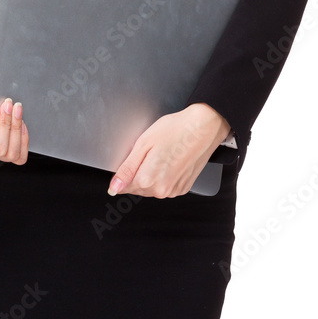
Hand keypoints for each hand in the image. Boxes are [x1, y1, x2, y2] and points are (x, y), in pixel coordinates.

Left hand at [107, 103, 229, 197]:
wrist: (204, 127)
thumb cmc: (175, 130)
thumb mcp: (143, 144)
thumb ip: (127, 169)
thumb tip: (114, 188)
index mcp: (148, 180)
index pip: (123, 187)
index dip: (124, 172)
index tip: (133, 158)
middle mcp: (162, 190)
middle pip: (137, 188)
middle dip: (137, 173)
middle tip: (149, 152)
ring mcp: (174, 191)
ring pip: (151, 188)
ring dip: (150, 175)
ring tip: (161, 154)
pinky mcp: (183, 188)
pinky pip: (165, 186)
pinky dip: (163, 176)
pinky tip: (169, 160)